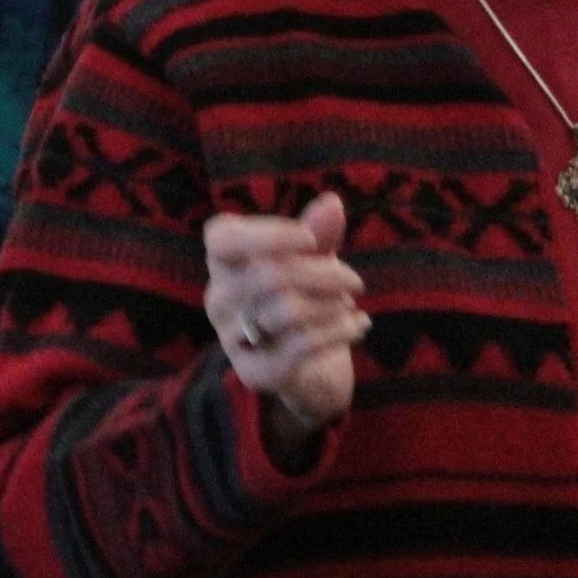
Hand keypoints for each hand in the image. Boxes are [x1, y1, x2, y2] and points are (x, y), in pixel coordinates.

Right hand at [203, 191, 368, 467]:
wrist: (312, 369)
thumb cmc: (307, 298)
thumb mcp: (315, 259)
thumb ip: (319, 232)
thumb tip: (331, 203)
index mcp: (224, 262)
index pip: (223, 238)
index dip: (268, 234)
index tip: (311, 239)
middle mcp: (218, 300)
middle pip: (268, 274)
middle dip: (323, 273)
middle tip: (355, 281)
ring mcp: (233, 340)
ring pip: (287, 310)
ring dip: (333, 304)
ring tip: (350, 303)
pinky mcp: (256, 373)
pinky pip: (301, 345)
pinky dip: (340, 330)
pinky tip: (360, 324)